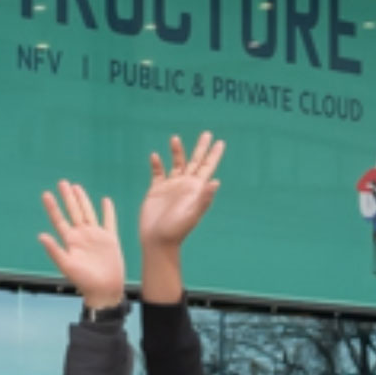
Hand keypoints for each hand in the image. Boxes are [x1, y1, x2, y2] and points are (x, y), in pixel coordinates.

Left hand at [38, 181, 125, 311]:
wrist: (105, 290)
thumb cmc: (84, 281)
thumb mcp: (67, 265)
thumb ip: (55, 250)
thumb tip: (41, 236)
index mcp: (71, 241)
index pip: (59, 220)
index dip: (53, 207)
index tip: (46, 194)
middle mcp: (82, 236)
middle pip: (73, 212)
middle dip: (68, 197)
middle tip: (62, 182)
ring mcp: (96, 236)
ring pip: (88, 213)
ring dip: (82, 200)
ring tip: (76, 187)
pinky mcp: (110, 239)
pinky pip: (109, 221)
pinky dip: (108, 210)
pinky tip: (105, 200)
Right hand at [139, 132, 225, 251]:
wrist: (157, 241)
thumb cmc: (176, 230)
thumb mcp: (192, 214)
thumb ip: (204, 198)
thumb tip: (216, 182)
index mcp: (196, 189)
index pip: (207, 167)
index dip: (214, 154)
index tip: (220, 142)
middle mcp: (185, 185)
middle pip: (195, 162)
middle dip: (201, 148)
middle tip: (207, 133)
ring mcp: (170, 187)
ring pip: (176, 164)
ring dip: (177, 151)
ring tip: (175, 138)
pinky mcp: (156, 191)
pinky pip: (157, 173)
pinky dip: (156, 164)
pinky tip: (155, 156)